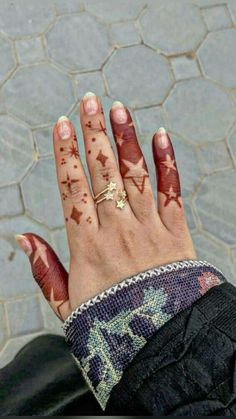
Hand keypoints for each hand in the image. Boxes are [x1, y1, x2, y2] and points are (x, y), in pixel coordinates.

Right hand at [16, 93, 195, 321]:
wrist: (160, 341)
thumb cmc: (111, 323)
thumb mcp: (68, 305)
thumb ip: (44, 269)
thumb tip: (22, 237)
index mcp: (88, 246)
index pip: (72, 189)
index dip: (65, 155)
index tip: (61, 126)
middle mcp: (118, 230)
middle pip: (102, 172)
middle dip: (93, 134)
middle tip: (88, 101)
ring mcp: (149, 228)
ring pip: (135, 174)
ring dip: (125, 138)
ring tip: (118, 108)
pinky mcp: (177, 232)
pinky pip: (171, 191)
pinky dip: (167, 162)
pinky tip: (160, 135)